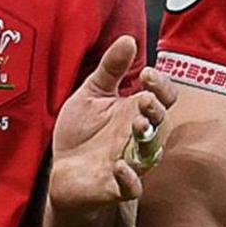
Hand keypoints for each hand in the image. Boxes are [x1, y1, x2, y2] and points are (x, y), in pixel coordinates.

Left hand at [48, 35, 171, 213]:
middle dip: (155, 110)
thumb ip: (109, 69)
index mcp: (135, 111)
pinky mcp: (116, 187)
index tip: (146, 73)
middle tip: (143, 99)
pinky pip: (132, 188)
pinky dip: (130, 180)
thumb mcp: (92, 94)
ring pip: (150, 153)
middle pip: (161, 123)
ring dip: (148, 139)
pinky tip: (120, 167)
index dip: (161, 85)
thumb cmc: (82, 132)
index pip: (162, 97)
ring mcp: (130, 162)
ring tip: (138, 124)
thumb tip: (128, 39)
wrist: (63, 172)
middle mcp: (138, 136)